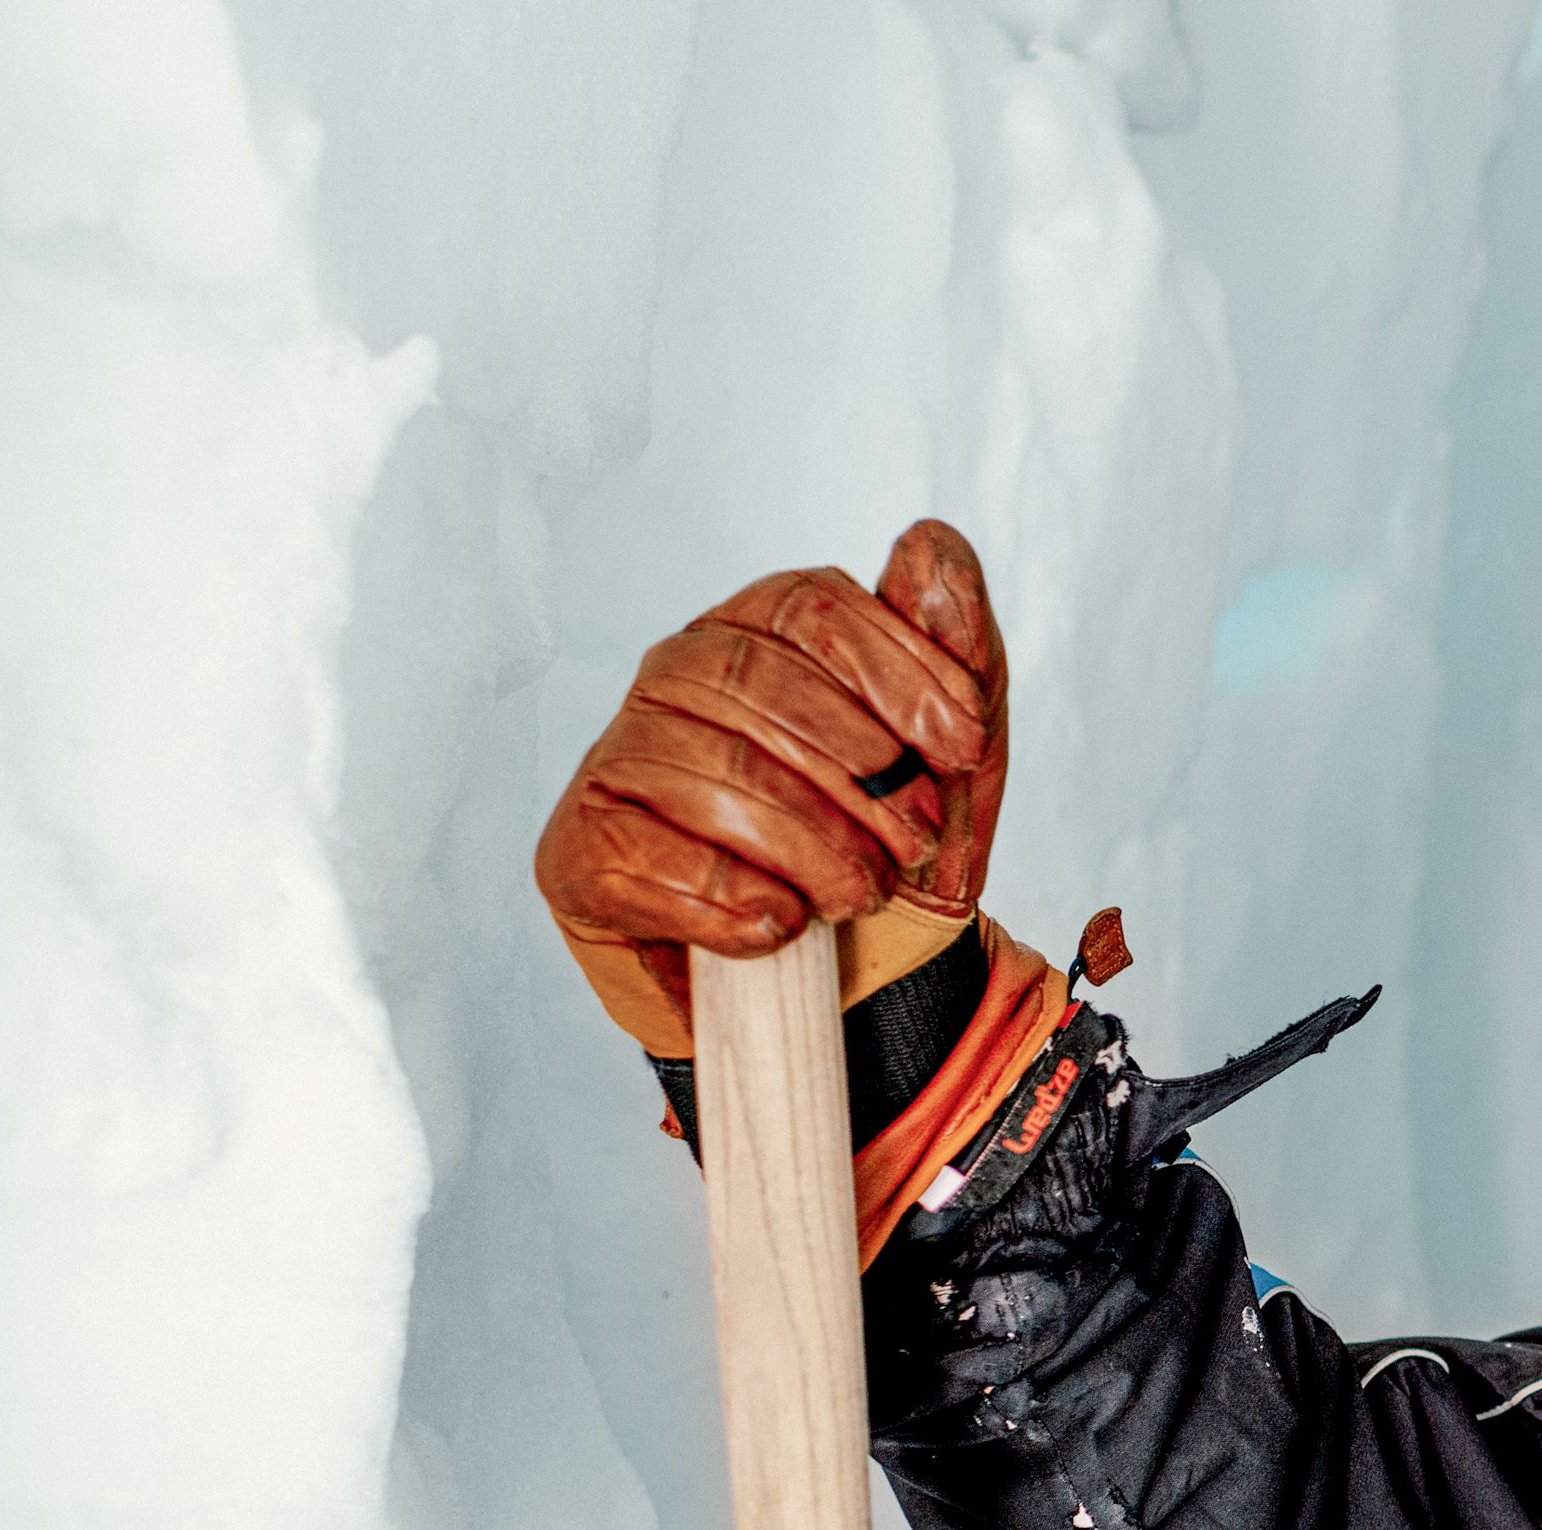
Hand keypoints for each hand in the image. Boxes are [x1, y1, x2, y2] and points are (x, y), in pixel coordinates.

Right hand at [538, 519, 1011, 1049]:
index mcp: (758, 632)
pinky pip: (641, 855)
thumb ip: (953, 647)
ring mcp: (618, 760)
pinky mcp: (578, 850)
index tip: (963, 748)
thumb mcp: (949, 754)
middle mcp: (674, 677)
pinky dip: (727, 898)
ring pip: (708, 773)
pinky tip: (777, 924)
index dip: (899, 675)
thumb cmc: (887, 842)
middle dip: (859, 773)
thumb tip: (931, 541)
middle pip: (756, 684)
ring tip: (856, 894)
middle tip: (913, 843)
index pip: (812, 607)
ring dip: (809, 847)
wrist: (850, 976)